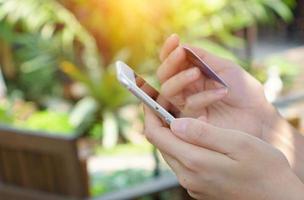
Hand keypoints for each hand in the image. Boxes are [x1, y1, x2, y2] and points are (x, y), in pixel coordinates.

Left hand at [144, 106, 303, 199]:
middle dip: (159, 120)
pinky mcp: (198, 186)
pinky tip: (195, 135)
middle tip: (168, 101)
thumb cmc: (265, 169)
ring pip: (171, 152)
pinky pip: (182, 161)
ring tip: (182, 114)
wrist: (278, 198)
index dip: (150, 113)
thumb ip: (204, 133)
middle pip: (161, 143)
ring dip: (171, 132)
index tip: (150, 97)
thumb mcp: (238, 144)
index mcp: (195, 162)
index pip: (157, 135)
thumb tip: (176, 123)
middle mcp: (188, 176)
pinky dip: (182, 145)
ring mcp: (192, 183)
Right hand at [157, 34, 277, 138]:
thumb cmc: (243, 90)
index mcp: (192, 72)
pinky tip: (222, 92)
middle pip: (164, 75)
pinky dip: (203, 96)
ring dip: (180, 78)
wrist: (257, 115)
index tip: (174, 38)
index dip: (169, 50)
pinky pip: (187, 105)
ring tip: (196, 72)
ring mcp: (187, 104)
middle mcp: (186, 87)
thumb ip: (202, 57)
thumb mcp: (224, 67)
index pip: (173, 61)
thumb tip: (182, 46)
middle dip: (170, 63)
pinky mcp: (191, 120)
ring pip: (168, 90)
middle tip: (180, 54)